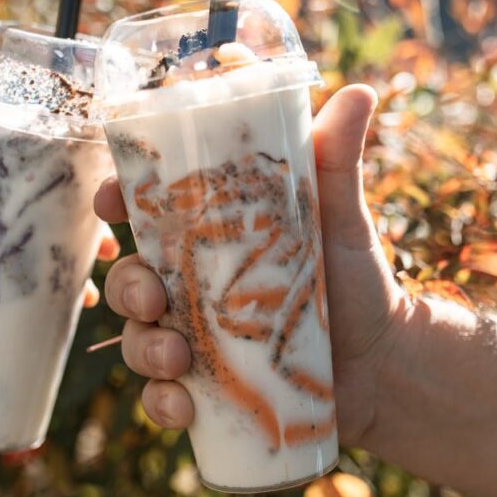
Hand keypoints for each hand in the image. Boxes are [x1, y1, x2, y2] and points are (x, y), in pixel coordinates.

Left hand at [0, 144, 119, 378]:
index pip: (27, 185)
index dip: (62, 183)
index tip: (93, 184)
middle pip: (53, 224)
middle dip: (86, 229)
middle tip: (108, 241)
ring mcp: (5, 271)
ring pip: (54, 261)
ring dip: (82, 266)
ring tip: (98, 277)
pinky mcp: (6, 306)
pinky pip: (43, 300)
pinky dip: (66, 301)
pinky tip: (83, 307)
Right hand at [93, 85, 404, 444]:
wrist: (384, 363)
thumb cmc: (356, 281)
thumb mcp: (341, 219)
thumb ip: (336, 161)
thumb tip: (358, 91)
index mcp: (207, 238)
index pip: (144, 212)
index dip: (115, 200)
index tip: (112, 199)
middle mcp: (190, 286)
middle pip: (131, 277)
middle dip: (129, 285)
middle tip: (157, 296)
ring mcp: (193, 339)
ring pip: (137, 338)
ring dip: (143, 347)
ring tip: (177, 357)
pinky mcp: (205, 388)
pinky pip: (160, 397)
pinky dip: (162, 402)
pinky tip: (184, 405)